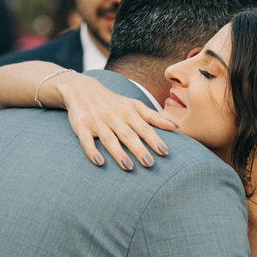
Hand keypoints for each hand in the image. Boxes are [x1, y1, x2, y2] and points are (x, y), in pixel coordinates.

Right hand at [56, 73, 176, 170]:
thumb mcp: (134, 105)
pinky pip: (86, 141)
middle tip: (150, 164)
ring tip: (129, 167)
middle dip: (139, 149)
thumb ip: (154, 117)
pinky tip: (99, 162)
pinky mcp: (81, 126)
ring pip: (109, 139)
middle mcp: (113, 116)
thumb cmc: (114, 102)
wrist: (81, 89)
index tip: (165, 152)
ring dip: (118, 153)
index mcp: (128, 112)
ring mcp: (96, 121)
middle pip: (128, 135)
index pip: (144, 127)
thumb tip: (175, 126)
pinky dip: (92, 151)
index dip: (154, 140)